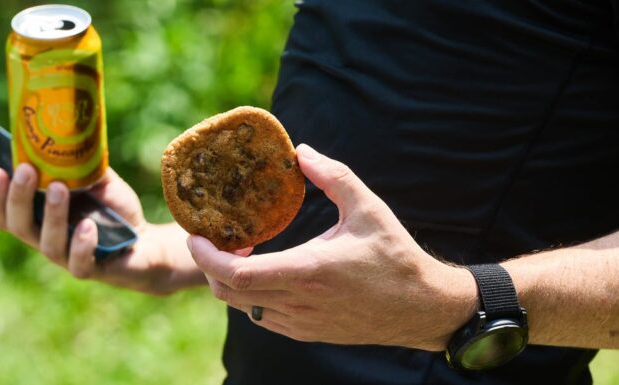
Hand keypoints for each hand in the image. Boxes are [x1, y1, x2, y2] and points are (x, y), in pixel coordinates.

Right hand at [0, 164, 199, 294]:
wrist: (146, 242)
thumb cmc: (114, 210)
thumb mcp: (99, 181)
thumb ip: (81, 163)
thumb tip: (67, 133)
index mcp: (38, 218)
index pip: (4, 211)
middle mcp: (45, 239)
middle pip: (18, 225)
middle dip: (19, 197)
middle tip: (26, 171)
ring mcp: (66, 257)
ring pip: (48, 243)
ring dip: (52, 214)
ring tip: (60, 188)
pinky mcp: (91, 269)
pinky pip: (79, 264)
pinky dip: (81, 245)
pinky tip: (87, 226)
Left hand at [188, 144, 477, 350]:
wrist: (421, 307)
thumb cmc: (395, 256)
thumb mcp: (368, 208)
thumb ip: (333, 176)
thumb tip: (301, 151)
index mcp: (308, 271)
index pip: (236, 274)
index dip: (206, 257)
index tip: (197, 235)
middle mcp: (299, 302)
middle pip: (229, 293)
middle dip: (210, 266)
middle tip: (218, 239)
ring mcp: (302, 323)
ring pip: (244, 307)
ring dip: (231, 282)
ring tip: (242, 253)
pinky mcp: (308, 333)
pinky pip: (263, 319)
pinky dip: (251, 297)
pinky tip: (267, 274)